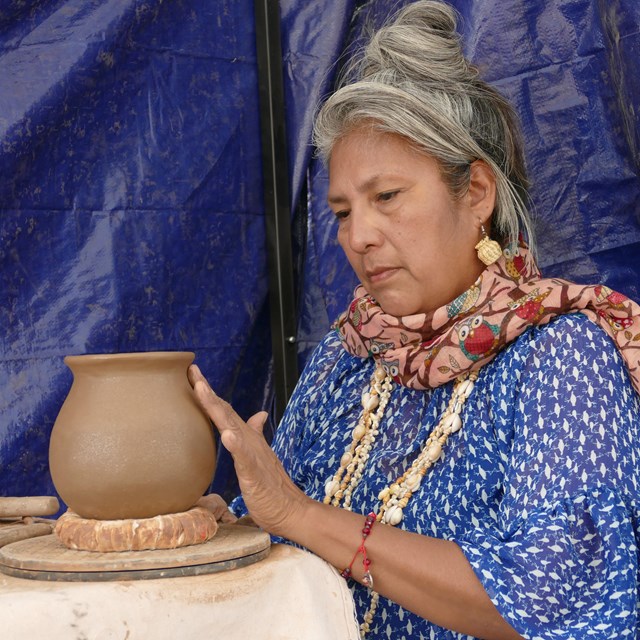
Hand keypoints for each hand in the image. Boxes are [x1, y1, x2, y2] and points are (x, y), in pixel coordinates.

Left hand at [188, 365, 310, 537]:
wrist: (291, 509)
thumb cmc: (271, 486)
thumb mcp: (258, 456)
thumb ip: (256, 434)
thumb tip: (258, 415)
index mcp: (247, 438)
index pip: (225, 411)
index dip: (209, 394)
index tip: (193, 375)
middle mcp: (249, 441)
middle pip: (225, 412)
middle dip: (207, 392)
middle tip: (192, 372)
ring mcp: (252, 455)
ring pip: (231, 426)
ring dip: (216, 408)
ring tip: (202, 391)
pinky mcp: (254, 473)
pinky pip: (244, 457)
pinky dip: (236, 445)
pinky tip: (227, 435)